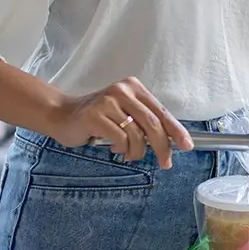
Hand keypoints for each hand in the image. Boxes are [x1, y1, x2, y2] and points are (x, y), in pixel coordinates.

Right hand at [46, 78, 192, 169]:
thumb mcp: (124, 113)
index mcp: (133, 87)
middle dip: (163, 146)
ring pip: (137, 135)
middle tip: (165, 162)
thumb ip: (144, 122)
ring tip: (128, 153)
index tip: (186, 145)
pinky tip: (113, 148)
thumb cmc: (96, 117)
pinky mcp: (95, 115)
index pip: (161, 111)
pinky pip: (120, 139)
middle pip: (153, 123)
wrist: (62, 115)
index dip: (176, 130)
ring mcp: (108, 101)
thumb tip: (169, 141)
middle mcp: (122, 90)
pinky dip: (121, 149)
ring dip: (137, 151)